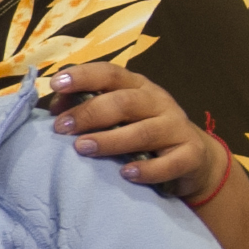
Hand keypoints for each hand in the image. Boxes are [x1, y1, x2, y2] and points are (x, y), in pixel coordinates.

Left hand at [37, 62, 223, 196]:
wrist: (193, 158)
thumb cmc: (141, 133)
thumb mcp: (116, 117)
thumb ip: (86, 108)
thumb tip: (54, 107)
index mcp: (137, 87)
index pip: (110, 73)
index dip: (83, 76)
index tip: (55, 84)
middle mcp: (158, 102)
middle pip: (124, 101)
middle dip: (89, 113)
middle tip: (61, 128)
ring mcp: (177, 128)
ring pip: (145, 131)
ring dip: (111, 140)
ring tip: (83, 148)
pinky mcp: (191, 155)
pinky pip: (171, 162)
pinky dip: (148, 169)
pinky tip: (126, 174)